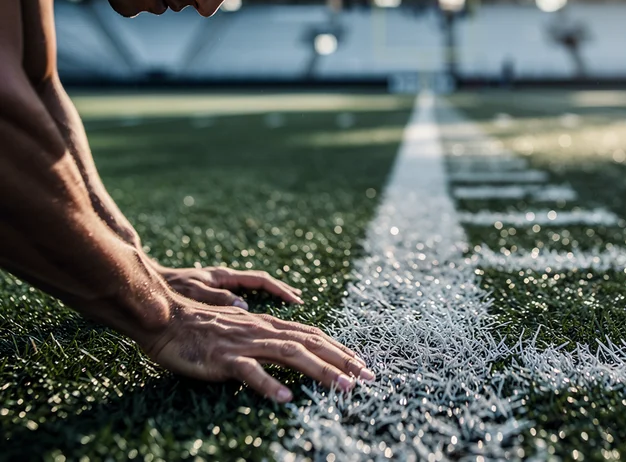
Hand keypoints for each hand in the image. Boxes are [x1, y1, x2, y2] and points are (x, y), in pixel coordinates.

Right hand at [140, 295, 374, 401]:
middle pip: (311, 343)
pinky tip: (286, 400)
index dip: (339, 350)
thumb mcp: (240, 332)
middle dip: (343, 361)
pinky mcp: (223, 358)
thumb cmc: (201, 328)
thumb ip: (264, 339)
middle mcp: (262, 331)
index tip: (362, 365)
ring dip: (320, 372)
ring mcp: (244, 344)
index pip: (313, 335)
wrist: (165, 317)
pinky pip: (249, 372)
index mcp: (268, 326)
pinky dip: (268, 385)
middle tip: (368, 378)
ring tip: (343, 388)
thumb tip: (290, 349)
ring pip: (290, 355)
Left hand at [154, 264, 303, 309]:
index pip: (259, 280)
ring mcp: (218, 290)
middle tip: (300, 302)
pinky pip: (239, 303)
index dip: (279, 289)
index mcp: (223, 277)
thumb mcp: (193, 292)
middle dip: (281, 292)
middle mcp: (224, 282)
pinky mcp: (210, 300)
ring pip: (251, 294)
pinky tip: (256, 323)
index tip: (296, 299)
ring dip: (269, 301)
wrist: (143, 289)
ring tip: (285, 311)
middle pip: (260, 284)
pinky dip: (253, 309)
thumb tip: (244, 306)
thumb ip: (217, 298)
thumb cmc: (167, 289)